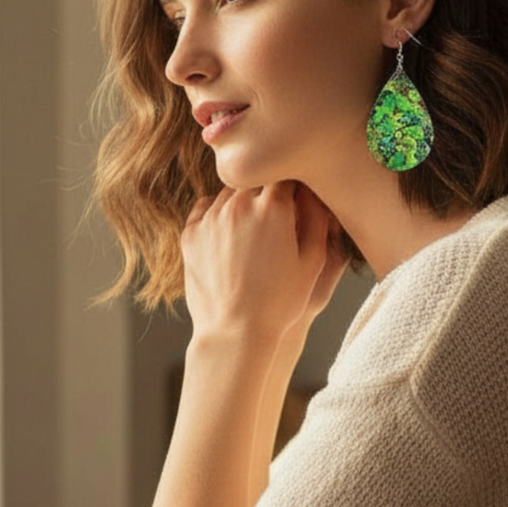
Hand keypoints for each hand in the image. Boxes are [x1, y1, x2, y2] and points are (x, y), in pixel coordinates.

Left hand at [181, 182, 347, 343]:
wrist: (235, 333)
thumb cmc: (280, 303)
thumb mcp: (313, 262)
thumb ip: (317, 219)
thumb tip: (315, 192)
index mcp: (273, 208)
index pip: (286, 173)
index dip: (295, 183)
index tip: (298, 196)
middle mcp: (238, 205)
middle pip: (256, 179)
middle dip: (268, 191)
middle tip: (276, 216)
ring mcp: (210, 218)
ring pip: (229, 193)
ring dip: (242, 202)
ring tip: (253, 231)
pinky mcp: (190, 234)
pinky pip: (205, 209)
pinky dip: (217, 214)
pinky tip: (229, 235)